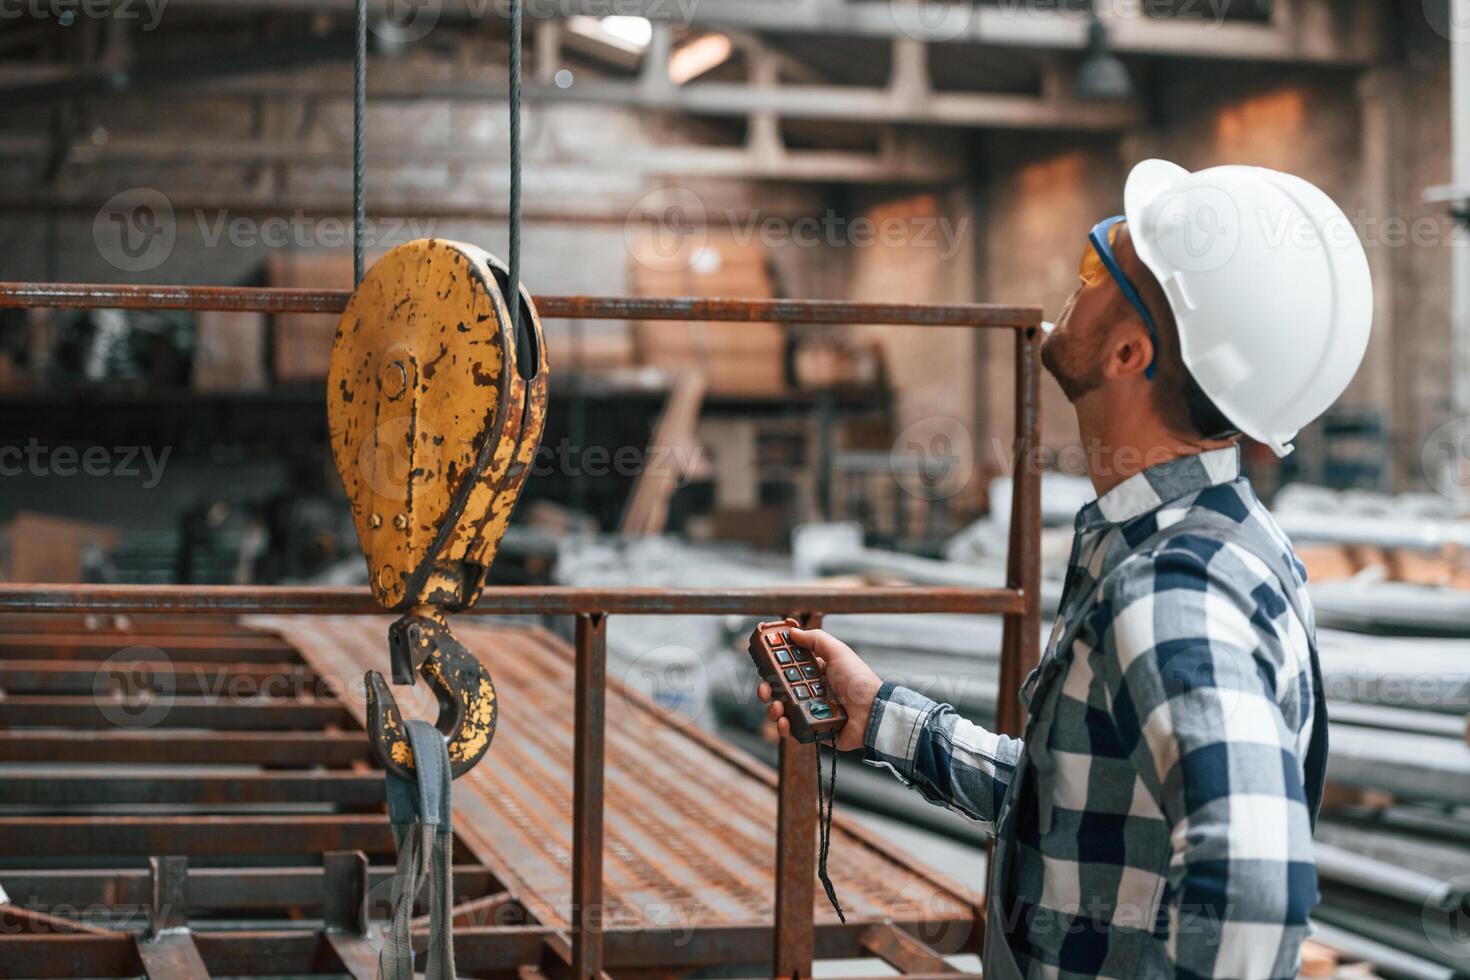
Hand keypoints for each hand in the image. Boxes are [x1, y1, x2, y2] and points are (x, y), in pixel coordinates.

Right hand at [756, 623, 881, 751]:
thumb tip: (793, 631)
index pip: (787, 668)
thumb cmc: (858, 681)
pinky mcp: (812, 729)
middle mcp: (809, 691)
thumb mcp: (838, 652)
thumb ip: (816, 639)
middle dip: (766, 689)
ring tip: (777, 707)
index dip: (773, 666)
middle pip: (779, 690)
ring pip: (781, 710)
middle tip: (764, 689)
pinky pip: (792, 728)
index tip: (763, 662)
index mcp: (815, 672)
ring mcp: (809, 711)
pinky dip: (783, 726)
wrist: (872, 711)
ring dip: (772, 708)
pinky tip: (784, 722)